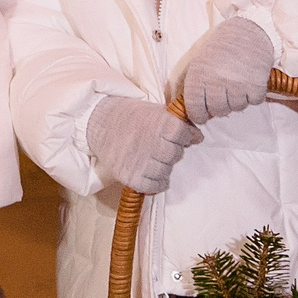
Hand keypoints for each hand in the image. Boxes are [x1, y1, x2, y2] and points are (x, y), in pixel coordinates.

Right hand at [85, 95, 200, 195]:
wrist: (98, 121)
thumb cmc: (130, 115)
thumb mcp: (154, 110)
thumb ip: (176, 122)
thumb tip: (198, 137)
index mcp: (159, 123)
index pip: (184, 135)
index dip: (187, 136)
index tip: (183, 136)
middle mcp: (151, 143)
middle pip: (175, 154)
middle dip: (173, 151)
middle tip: (162, 146)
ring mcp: (140, 161)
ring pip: (166, 171)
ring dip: (164, 166)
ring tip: (154, 158)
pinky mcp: (130, 176)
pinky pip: (153, 186)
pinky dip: (157, 183)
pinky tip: (153, 174)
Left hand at [174, 16, 277, 124]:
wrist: (248, 31)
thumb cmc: (222, 47)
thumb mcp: (201, 61)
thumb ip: (197, 85)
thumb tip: (198, 111)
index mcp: (199, 74)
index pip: (195, 108)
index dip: (199, 116)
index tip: (203, 116)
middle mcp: (216, 81)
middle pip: (217, 111)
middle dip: (221, 107)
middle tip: (225, 95)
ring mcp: (237, 84)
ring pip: (236, 108)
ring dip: (238, 100)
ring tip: (238, 84)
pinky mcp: (256, 84)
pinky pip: (254, 101)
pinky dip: (254, 95)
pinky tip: (250, 82)